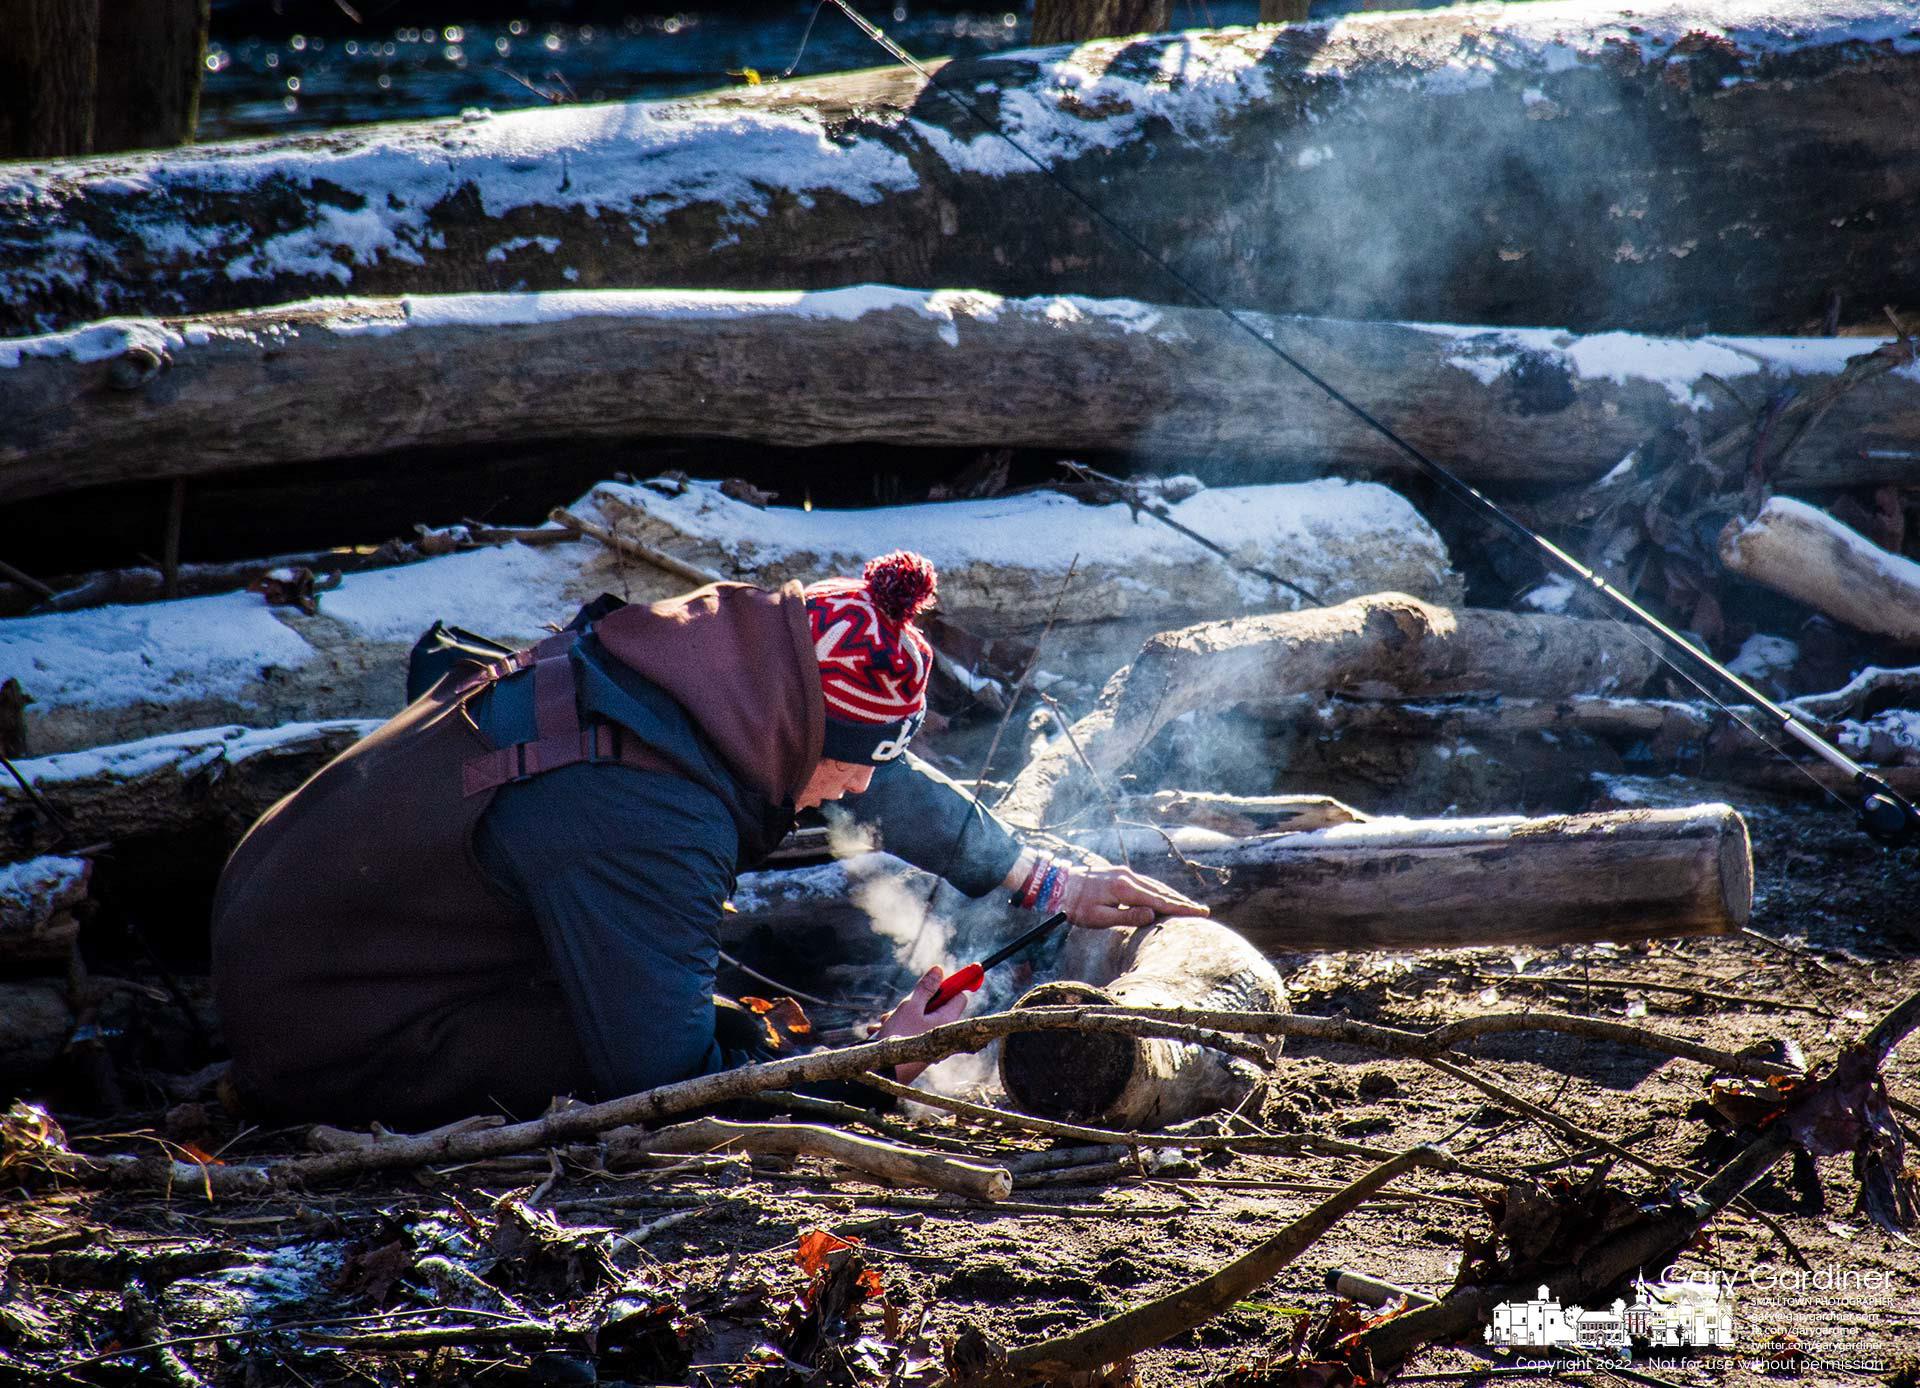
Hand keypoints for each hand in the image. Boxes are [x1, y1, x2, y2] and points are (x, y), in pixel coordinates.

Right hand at [873, 966, 968, 1083]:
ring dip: (900, 1014)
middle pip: (935, 1004)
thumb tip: (939, 969)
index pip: (959, 996)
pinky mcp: (916, 1047)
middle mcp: (940, 1030)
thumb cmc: (901, 1037)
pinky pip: (908, 1029)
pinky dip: (895, 1027)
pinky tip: (880, 1032)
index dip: (947, 986)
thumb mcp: (911, 1007)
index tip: (931, 983)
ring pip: (917, 1016)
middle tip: (901, 1008)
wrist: (885, 1071)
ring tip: (886, 1022)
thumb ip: (926, 988)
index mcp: (946, 1019)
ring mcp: (928, 1039)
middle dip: (915, 1001)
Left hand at [1059, 859, 1208, 927]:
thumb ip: (1127, 916)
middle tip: (1203, 910)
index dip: (1181, 909)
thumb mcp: (1098, 917)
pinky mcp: (1119, 873)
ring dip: (1172, 896)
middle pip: (1161, 891)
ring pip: (1154, 885)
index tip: (1200, 913)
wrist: (1056, 883)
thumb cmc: (1075, 906)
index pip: (1159, 901)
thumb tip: (1152, 915)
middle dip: (1182, 902)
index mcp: (1124, 889)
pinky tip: (1164, 896)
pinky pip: (1145, 883)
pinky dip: (1159, 891)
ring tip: (1188, 905)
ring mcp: (1124, 873)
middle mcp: (1128, 877)